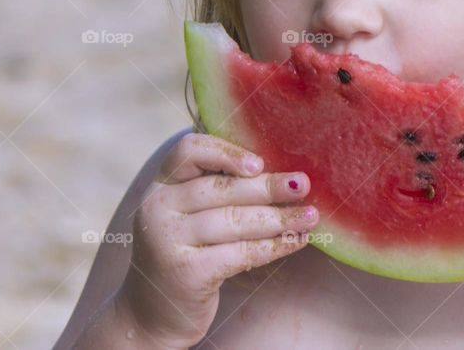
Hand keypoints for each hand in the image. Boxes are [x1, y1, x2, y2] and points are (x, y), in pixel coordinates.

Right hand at [120, 132, 316, 347]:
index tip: (260, 163)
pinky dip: (274, 246)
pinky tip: (296, 242)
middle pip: (222, 188)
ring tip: (310, 216)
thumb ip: (214, 189)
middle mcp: (158, 208)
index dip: (226, 152)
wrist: (152, 312)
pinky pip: (240, 252)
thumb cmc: (184, 253)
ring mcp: (168, 241)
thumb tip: (278, 171)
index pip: (189, 150)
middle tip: (304, 185)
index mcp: (159, 185)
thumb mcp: (187, 215)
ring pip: (235, 220)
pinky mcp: (187, 272)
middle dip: (268, 187)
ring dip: (280, 218)